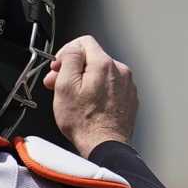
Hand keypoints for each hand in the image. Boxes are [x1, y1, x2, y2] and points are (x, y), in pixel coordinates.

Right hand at [43, 35, 137, 155]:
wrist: (105, 145)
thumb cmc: (84, 122)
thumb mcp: (65, 86)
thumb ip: (69, 60)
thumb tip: (70, 50)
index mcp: (103, 64)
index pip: (83, 42)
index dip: (65, 53)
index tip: (58, 67)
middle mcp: (119, 70)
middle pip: (92, 58)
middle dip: (74, 69)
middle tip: (59, 85)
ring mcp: (127, 84)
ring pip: (101, 73)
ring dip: (86, 81)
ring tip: (74, 99)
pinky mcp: (129, 97)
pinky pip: (111, 87)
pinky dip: (98, 92)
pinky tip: (89, 106)